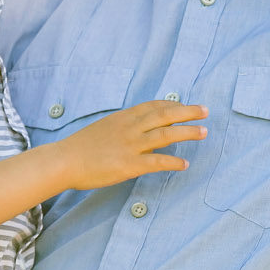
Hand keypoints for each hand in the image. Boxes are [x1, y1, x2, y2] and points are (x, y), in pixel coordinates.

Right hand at [50, 99, 208, 190]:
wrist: (64, 161)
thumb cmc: (80, 148)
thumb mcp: (103, 128)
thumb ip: (122, 128)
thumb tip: (137, 131)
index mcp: (123, 117)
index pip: (153, 106)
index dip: (172, 105)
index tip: (185, 106)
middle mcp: (130, 128)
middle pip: (165, 115)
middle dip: (187, 112)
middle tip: (205, 111)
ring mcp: (130, 145)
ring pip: (165, 135)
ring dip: (187, 132)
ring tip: (204, 132)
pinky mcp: (129, 164)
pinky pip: (157, 162)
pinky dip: (173, 162)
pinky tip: (185, 164)